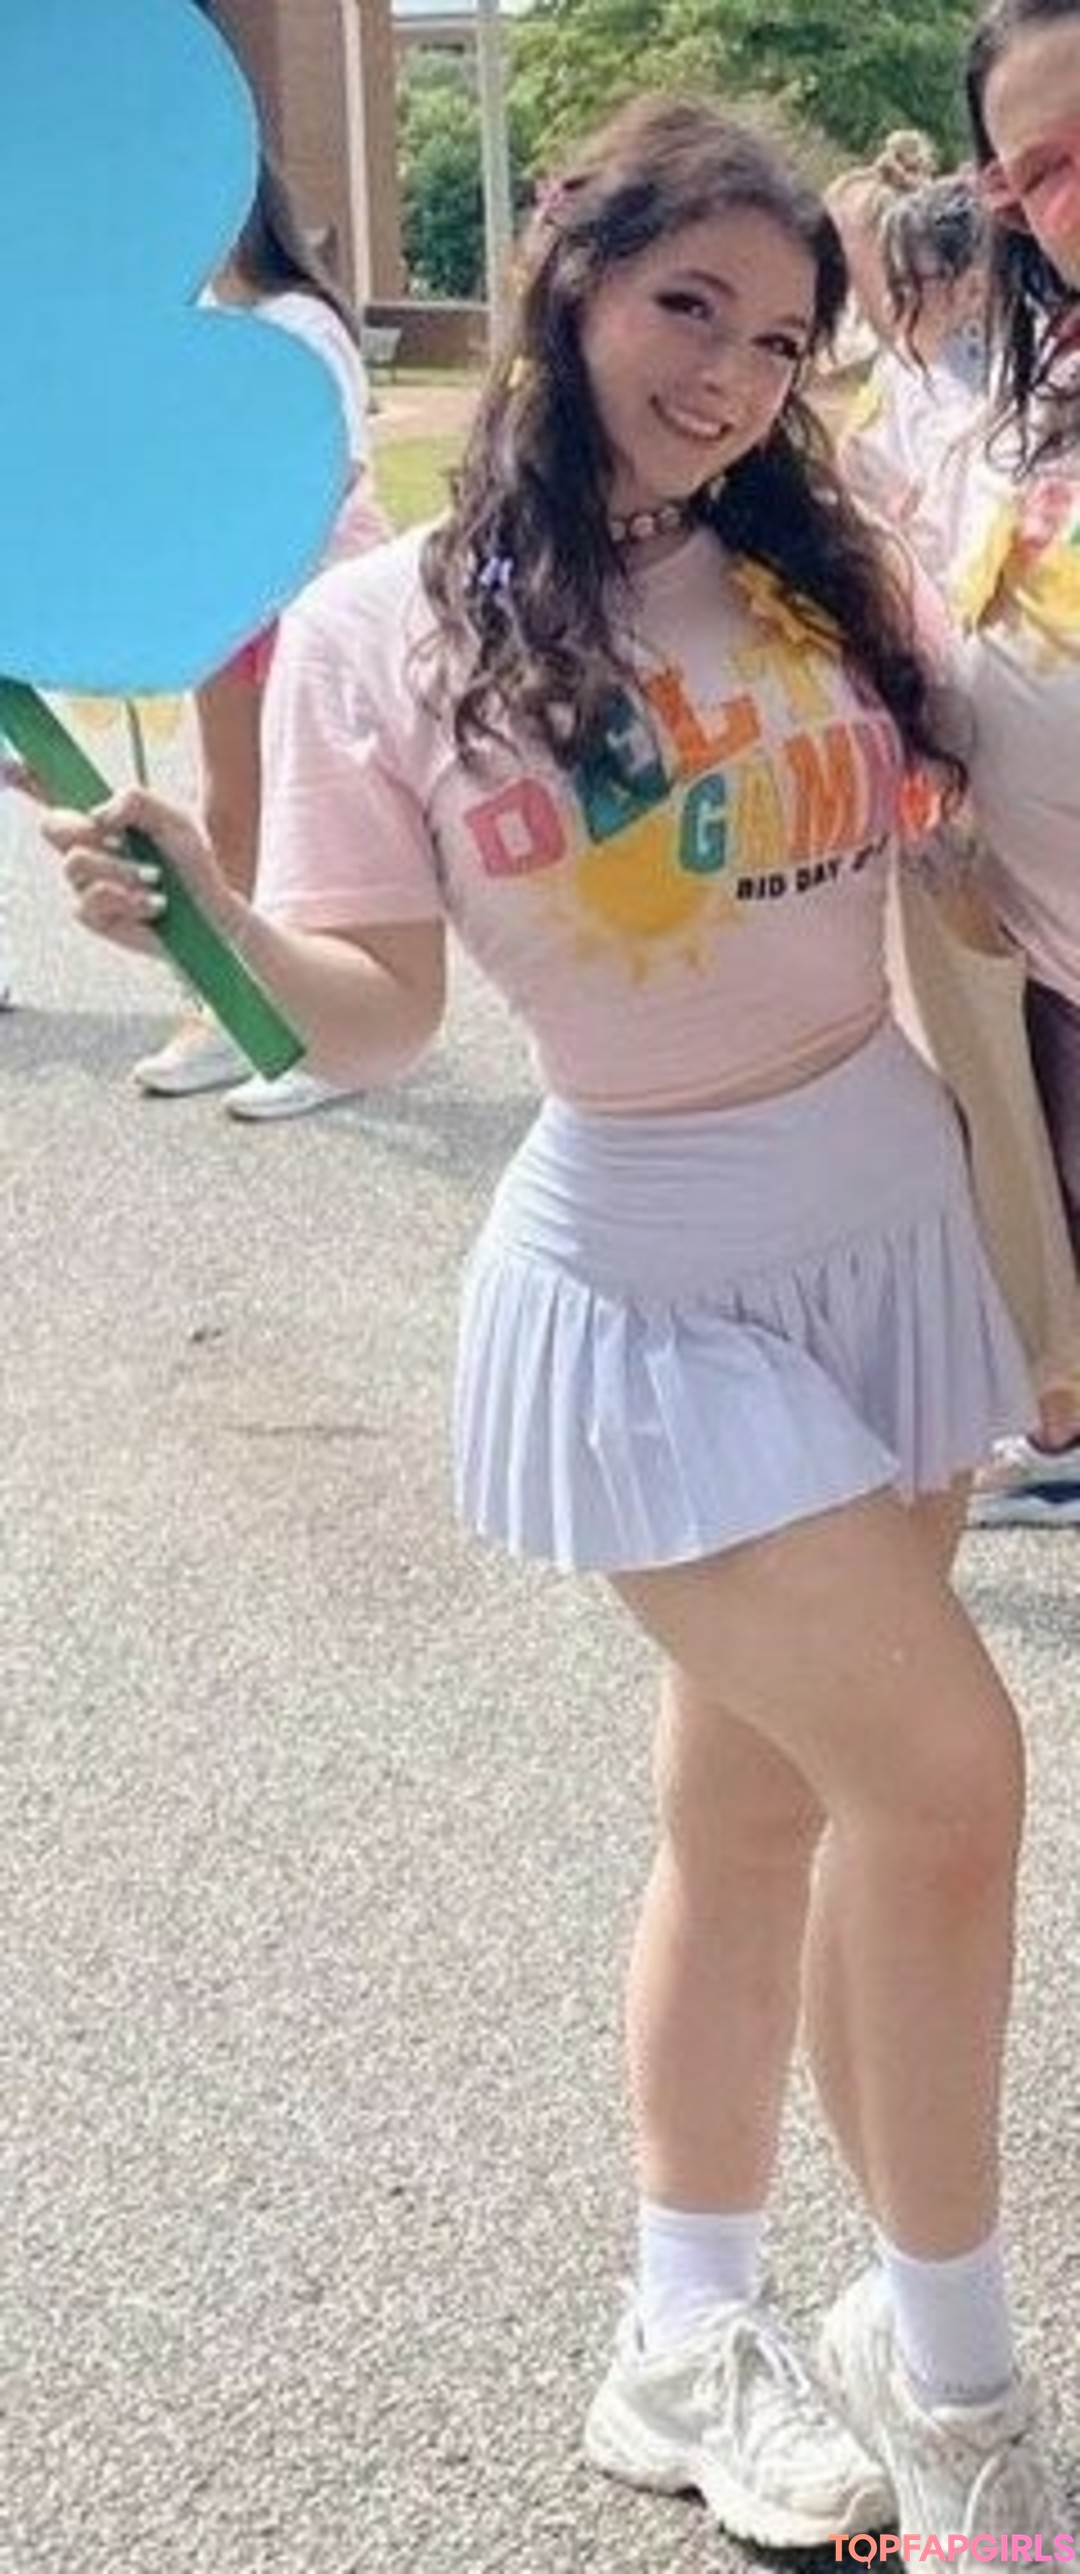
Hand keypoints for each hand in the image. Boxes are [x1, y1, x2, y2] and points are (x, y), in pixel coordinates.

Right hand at [42, 786, 245, 956]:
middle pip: (53, 828)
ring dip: (120, 869)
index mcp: (101, 828)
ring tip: (155, 878)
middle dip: (88, 831)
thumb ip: (136, 801)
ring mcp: (87, 887)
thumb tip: (97, 816)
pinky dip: (129, 899)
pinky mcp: (96, 919)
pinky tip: (156, 904)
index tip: (73, 798)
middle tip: (124, 842)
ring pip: (76, 862)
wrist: (212, 912)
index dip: (49, 794)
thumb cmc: (192, 864)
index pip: (60, 809)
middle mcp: (89, 855)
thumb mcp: (173, 821)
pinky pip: (91, 899)